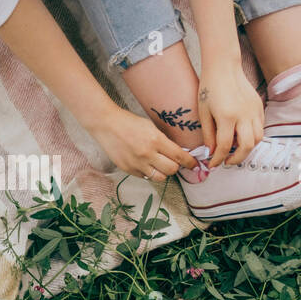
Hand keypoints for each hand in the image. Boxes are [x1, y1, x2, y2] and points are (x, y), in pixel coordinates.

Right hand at [86, 105, 200, 180]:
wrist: (106, 124)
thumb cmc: (129, 122)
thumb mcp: (151, 127)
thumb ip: (164, 141)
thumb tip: (177, 153)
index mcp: (156, 140)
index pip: (179, 156)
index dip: (190, 162)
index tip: (194, 164)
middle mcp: (147, 154)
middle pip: (172, 170)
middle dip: (176, 166)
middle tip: (174, 161)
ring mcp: (137, 164)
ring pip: (159, 177)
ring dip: (163, 172)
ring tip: (159, 164)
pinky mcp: (128, 169)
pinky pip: (145, 177)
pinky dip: (148, 172)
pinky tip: (145, 163)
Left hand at [197, 60, 264, 167]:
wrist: (224, 67)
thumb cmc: (209, 88)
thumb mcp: (204, 112)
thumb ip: (208, 134)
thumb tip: (211, 152)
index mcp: (227, 116)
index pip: (225, 146)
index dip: (218, 159)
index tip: (213, 164)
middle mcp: (244, 115)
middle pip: (247, 147)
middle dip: (236, 158)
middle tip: (226, 161)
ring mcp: (254, 110)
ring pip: (257, 138)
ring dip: (247, 148)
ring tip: (234, 149)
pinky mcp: (259, 106)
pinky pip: (260, 127)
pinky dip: (252, 135)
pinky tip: (241, 135)